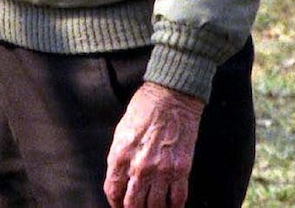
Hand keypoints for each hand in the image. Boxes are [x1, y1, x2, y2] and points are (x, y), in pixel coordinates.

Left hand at [104, 81, 203, 207]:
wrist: (170, 97)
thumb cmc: (143, 110)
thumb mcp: (121, 132)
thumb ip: (119, 158)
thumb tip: (119, 181)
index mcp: (120, 155)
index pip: (113, 191)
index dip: (115, 204)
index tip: (119, 206)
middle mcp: (139, 167)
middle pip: (133, 204)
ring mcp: (161, 170)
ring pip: (155, 207)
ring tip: (152, 207)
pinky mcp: (181, 169)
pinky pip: (177, 200)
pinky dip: (173, 207)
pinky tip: (170, 206)